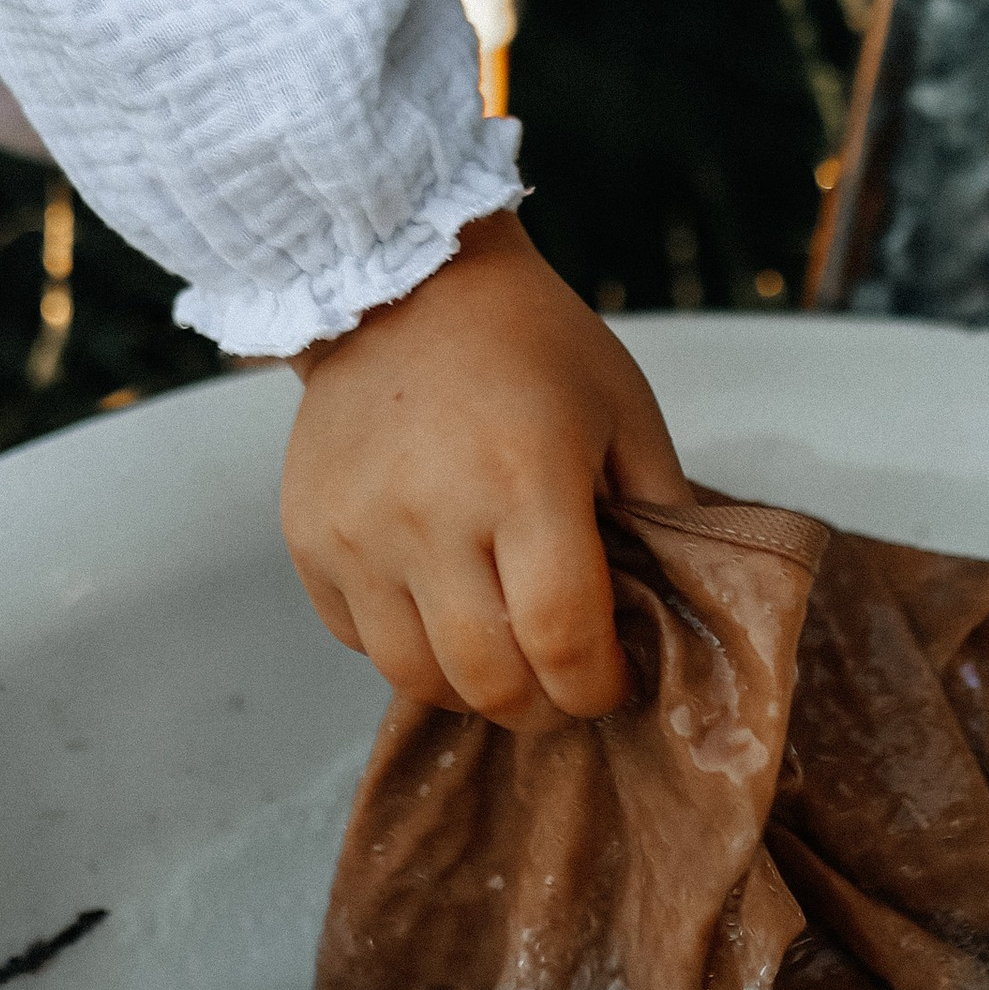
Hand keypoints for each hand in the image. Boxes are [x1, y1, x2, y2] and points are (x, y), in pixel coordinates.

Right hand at [280, 211, 688, 732]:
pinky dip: (406, 647)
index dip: (596, 686)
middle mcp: (432, 514)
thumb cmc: (531, 343)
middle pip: (489, 679)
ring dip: (470, 691)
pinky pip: (358, 641)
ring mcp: (358, 532)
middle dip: (540, 706)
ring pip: (414, 677)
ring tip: (503, 662)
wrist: (403, 283)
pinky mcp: (309, 538)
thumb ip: (661, 510)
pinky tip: (441, 610)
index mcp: (526, 479)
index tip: (612, 682)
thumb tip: (679, 606)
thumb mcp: (624, 410)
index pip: (562, 639)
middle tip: (562, 687)